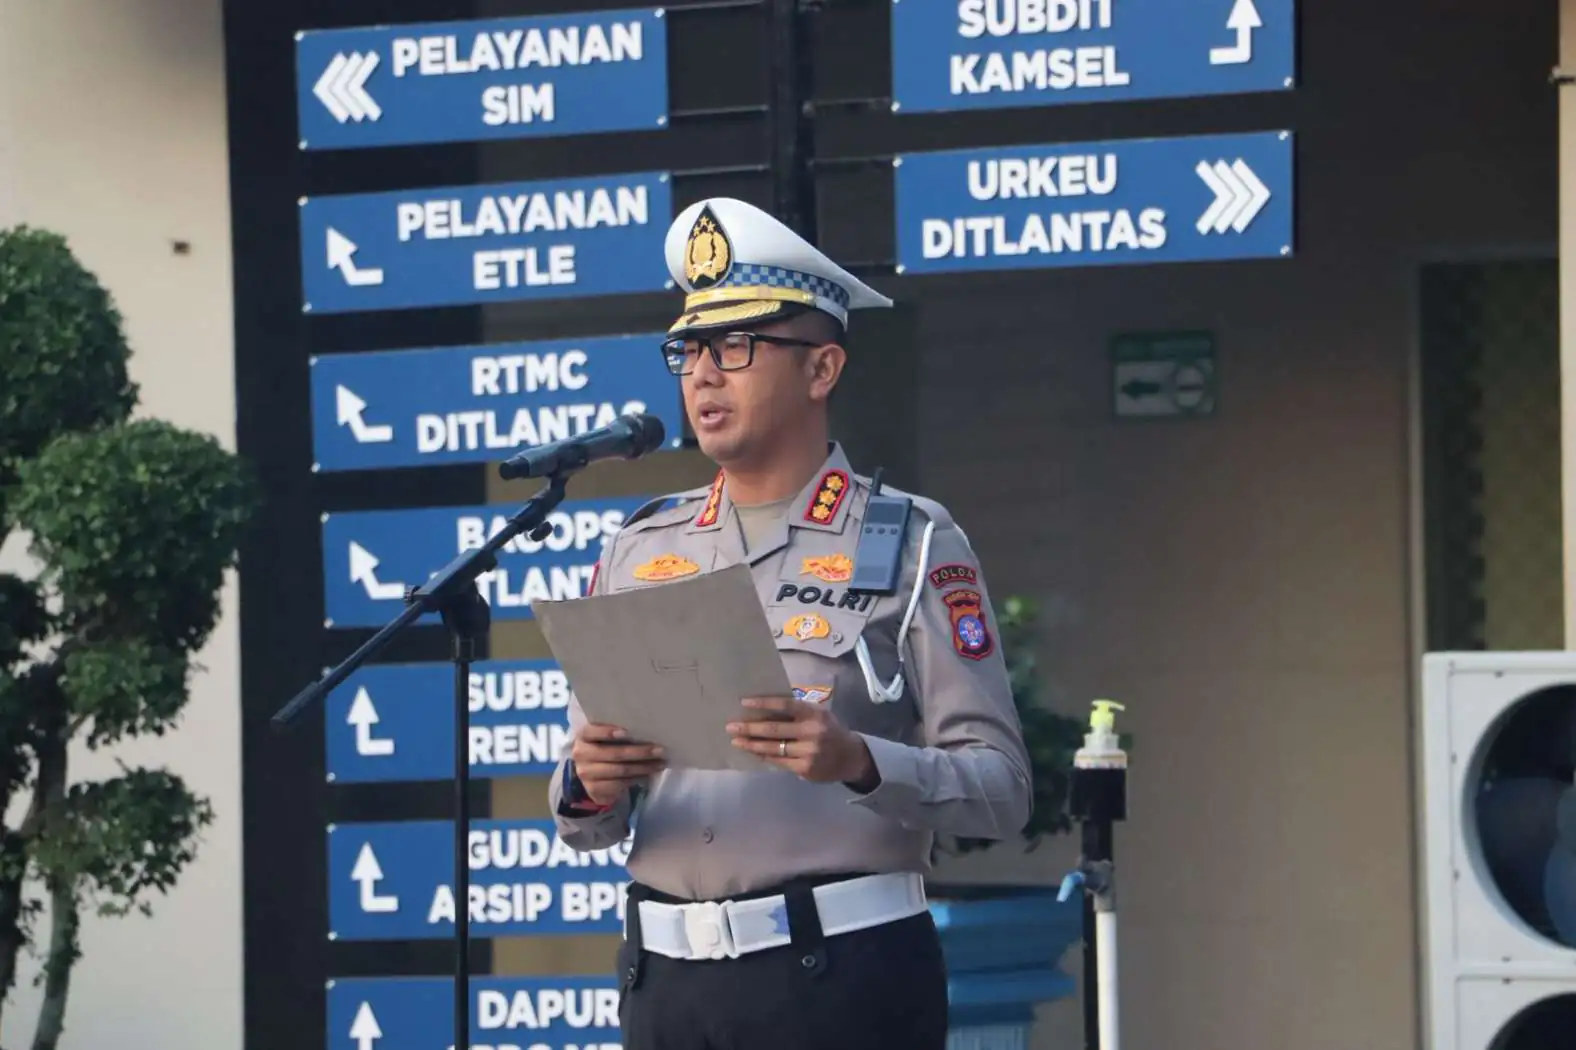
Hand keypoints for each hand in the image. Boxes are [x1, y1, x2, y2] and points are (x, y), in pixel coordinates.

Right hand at [570, 723, 665, 805]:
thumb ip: (619, 732)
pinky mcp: (594, 789)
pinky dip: (638, 778)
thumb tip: (648, 729)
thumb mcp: (605, 738)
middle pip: (613, 753)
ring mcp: (586, 774)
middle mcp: (581, 754)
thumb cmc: (604, 748)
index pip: (591, 731)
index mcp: (583, 736)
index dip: (607, 732)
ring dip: (644, 767)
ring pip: (620, 770)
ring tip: (660, 763)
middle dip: (640, 752)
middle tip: (660, 750)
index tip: (627, 732)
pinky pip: (620, 784)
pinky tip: (649, 774)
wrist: (592, 775)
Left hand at [726, 698, 878, 788]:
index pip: (785, 705)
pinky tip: (753, 752)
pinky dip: (764, 756)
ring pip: (773, 748)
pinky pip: (778, 761)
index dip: (763, 704)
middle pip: (774, 730)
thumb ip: (797, 712)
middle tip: (730, 726)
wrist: (850, 757)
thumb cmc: (829, 731)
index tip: (744, 703)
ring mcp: (808, 752)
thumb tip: (763, 710)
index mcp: (814, 714)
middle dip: (749, 728)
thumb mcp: (819, 715)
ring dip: (751, 744)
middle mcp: (812, 732)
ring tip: (736, 741)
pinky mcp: (805, 768)